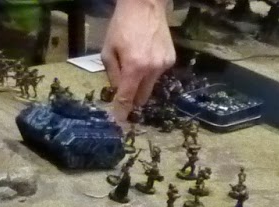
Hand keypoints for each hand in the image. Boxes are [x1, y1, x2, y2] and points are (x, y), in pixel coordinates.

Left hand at [103, 0, 175, 125]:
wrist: (145, 5)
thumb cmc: (122, 26)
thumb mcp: (108, 50)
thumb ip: (112, 75)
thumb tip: (117, 93)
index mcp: (133, 68)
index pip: (127, 98)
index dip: (121, 112)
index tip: (119, 123)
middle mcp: (151, 69)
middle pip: (142, 98)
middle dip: (132, 98)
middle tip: (125, 92)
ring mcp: (163, 65)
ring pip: (151, 87)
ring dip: (142, 84)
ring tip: (136, 64)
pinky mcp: (171, 60)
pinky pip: (158, 75)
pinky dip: (151, 72)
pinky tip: (147, 56)